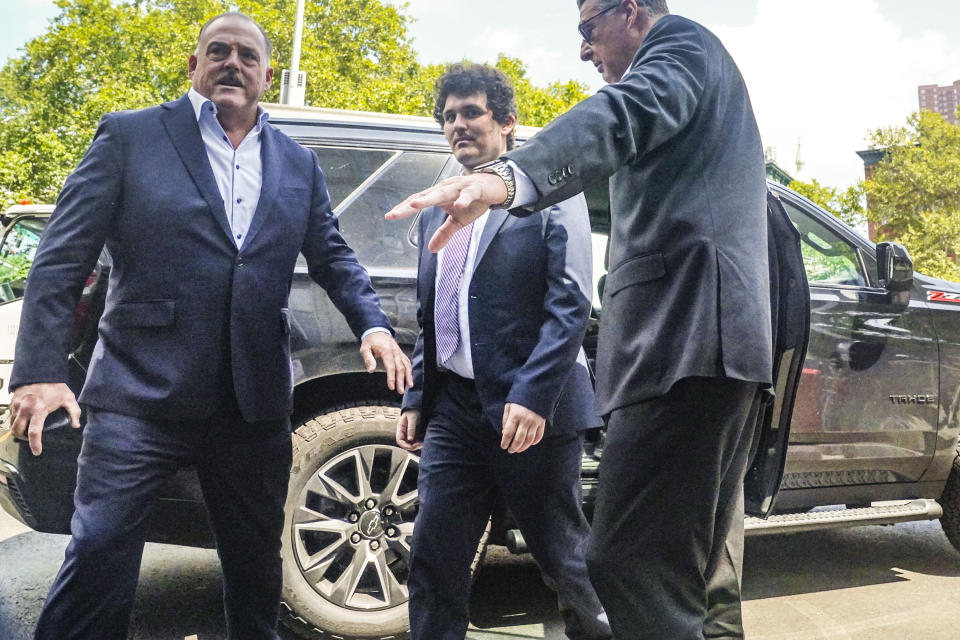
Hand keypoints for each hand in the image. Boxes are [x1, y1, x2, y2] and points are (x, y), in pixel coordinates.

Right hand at [9, 383, 80, 455]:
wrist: (40, 372)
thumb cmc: (55, 386)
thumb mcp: (69, 398)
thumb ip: (74, 412)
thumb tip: (76, 425)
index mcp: (39, 410)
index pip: (34, 432)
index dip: (35, 444)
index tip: (37, 452)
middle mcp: (25, 409)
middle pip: (17, 431)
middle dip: (23, 438)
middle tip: (30, 440)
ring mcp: (17, 405)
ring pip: (12, 425)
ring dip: (18, 430)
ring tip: (26, 431)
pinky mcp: (12, 402)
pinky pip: (10, 416)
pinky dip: (15, 421)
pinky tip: (23, 421)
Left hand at [360, 332, 412, 392]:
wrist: (377, 330)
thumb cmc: (370, 340)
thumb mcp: (365, 348)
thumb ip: (368, 359)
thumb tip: (371, 370)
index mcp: (386, 351)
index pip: (391, 366)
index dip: (392, 378)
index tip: (391, 387)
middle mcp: (395, 351)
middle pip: (400, 368)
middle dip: (401, 380)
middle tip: (400, 391)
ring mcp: (399, 352)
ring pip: (406, 364)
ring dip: (408, 376)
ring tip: (409, 385)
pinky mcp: (400, 352)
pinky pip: (407, 361)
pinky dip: (409, 369)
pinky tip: (409, 376)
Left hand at [385, 173, 507, 252]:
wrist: (494, 186)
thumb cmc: (473, 200)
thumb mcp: (458, 221)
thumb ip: (444, 233)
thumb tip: (432, 250)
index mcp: (438, 196)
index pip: (418, 201)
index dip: (404, 209)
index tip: (389, 217)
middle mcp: (445, 189)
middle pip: (425, 196)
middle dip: (409, 205)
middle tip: (394, 214)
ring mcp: (459, 187)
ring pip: (442, 193)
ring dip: (429, 198)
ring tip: (416, 204)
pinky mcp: (475, 188)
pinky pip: (468, 194)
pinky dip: (463, 199)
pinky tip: (459, 205)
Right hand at [396, 410, 422, 451]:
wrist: (415, 408)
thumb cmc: (412, 411)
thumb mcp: (412, 419)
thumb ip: (411, 429)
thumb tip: (410, 439)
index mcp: (400, 428)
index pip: (399, 440)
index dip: (405, 445)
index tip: (412, 446)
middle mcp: (403, 432)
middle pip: (404, 443)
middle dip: (411, 446)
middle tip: (419, 445)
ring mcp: (408, 433)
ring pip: (409, 443)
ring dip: (415, 445)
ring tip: (421, 444)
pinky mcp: (412, 433)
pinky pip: (414, 441)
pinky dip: (417, 443)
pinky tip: (422, 442)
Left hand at [500, 402, 545, 453]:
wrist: (536, 390)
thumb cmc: (519, 399)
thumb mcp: (509, 406)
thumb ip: (505, 420)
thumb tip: (504, 433)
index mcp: (515, 415)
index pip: (508, 433)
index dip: (505, 441)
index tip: (503, 446)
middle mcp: (525, 420)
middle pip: (519, 439)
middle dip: (514, 447)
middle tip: (510, 451)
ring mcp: (535, 422)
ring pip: (529, 440)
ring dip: (523, 447)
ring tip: (518, 450)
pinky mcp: (542, 422)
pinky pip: (539, 435)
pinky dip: (535, 442)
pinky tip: (530, 444)